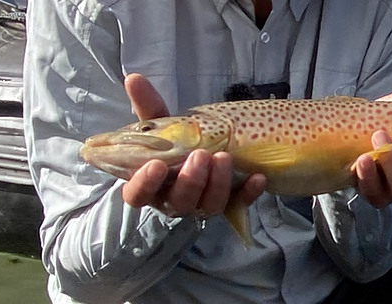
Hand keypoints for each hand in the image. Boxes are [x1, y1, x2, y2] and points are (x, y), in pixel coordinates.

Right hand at [120, 73, 265, 217]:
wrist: (206, 153)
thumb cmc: (175, 144)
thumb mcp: (162, 126)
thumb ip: (148, 107)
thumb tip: (133, 78)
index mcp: (150, 185)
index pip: (137, 194)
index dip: (145, 184)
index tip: (156, 165)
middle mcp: (174, 200)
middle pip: (179, 201)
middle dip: (191, 180)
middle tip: (201, 155)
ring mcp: (203, 205)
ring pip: (209, 205)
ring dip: (218, 183)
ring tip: (225, 157)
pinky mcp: (230, 205)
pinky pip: (240, 204)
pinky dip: (249, 193)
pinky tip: (258, 178)